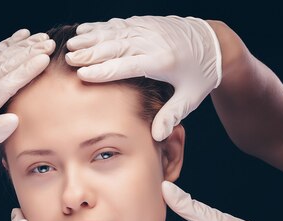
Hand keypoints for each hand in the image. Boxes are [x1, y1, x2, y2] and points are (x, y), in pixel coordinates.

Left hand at [0, 29, 54, 195]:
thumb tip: (13, 119)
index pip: (4, 85)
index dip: (25, 71)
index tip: (43, 59)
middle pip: (3, 66)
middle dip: (28, 53)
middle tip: (50, 44)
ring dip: (21, 47)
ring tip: (42, 38)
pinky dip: (7, 46)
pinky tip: (20, 38)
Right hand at [65, 16, 221, 140]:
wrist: (214, 42)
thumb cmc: (200, 75)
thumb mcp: (190, 98)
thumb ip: (172, 115)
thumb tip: (157, 136)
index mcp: (164, 61)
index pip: (128, 66)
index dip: (104, 70)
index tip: (82, 74)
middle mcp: (155, 42)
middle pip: (117, 46)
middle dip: (91, 53)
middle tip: (68, 59)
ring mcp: (150, 29)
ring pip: (115, 32)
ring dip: (91, 38)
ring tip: (70, 45)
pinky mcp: (147, 22)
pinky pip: (120, 24)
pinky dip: (100, 28)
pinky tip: (84, 31)